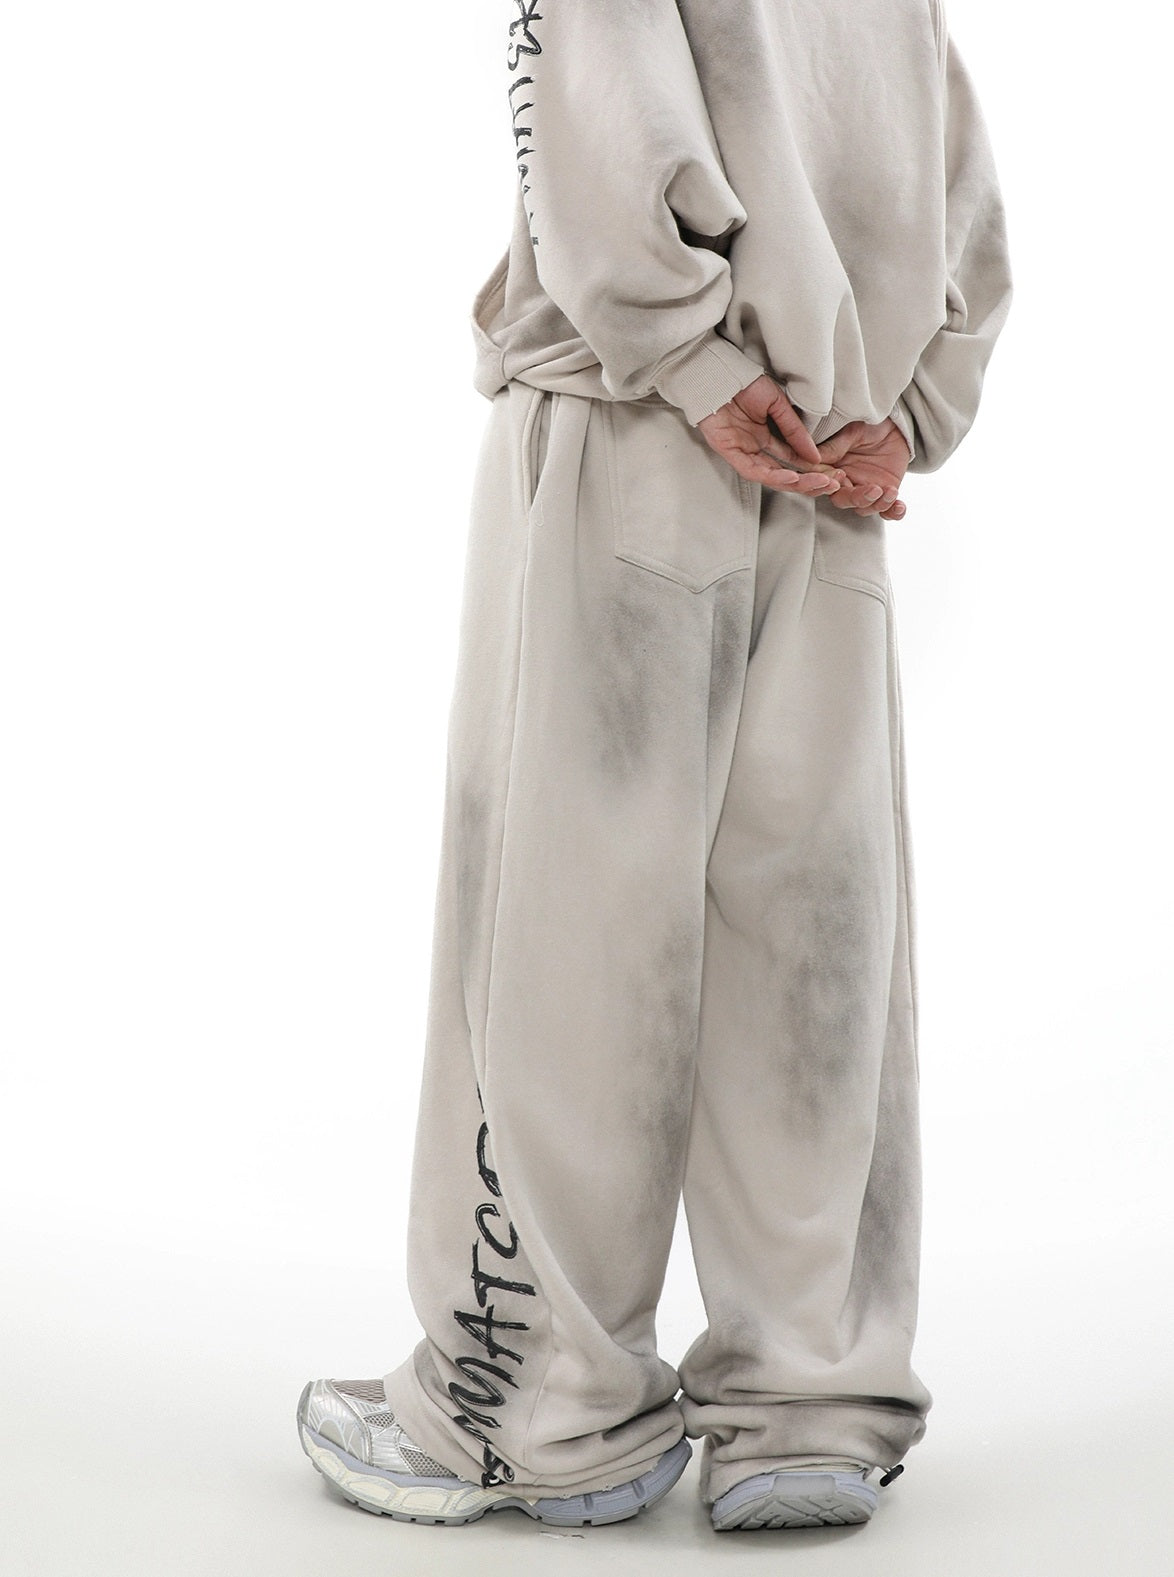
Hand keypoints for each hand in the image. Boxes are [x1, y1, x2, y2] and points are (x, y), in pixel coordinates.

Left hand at [698, 375, 845, 497]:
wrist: (719, 374)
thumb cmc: (744, 383)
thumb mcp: (777, 403)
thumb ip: (794, 429)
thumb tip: (814, 454)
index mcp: (767, 436)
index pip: (794, 459)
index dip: (814, 469)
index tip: (834, 473)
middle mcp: (756, 448)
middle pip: (785, 473)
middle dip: (810, 481)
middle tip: (832, 484)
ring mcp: (742, 452)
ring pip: (772, 476)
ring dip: (796, 482)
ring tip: (817, 483)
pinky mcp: (729, 453)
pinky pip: (753, 470)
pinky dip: (772, 476)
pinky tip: (791, 477)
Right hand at [813, 418, 910, 519]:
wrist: (894, 425)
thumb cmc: (868, 425)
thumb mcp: (851, 432)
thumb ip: (834, 447)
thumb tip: (811, 457)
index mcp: (831, 470)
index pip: (823, 485)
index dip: (828, 485)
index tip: (840, 476)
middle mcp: (845, 484)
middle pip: (843, 501)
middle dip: (858, 498)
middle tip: (873, 489)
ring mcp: (865, 490)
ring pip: (864, 508)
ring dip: (878, 504)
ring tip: (891, 491)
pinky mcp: (884, 494)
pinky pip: (886, 511)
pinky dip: (893, 513)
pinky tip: (900, 507)